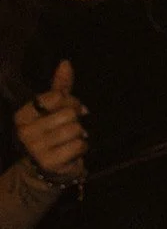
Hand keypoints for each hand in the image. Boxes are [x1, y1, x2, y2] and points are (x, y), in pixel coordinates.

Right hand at [13, 61, 87, 182]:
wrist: (51, 165)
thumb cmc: (54, 131)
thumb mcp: (55, 107)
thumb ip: (60, 86)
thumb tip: (65, 63)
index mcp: (23, 114)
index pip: (57, 96)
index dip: (72, 101)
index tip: (73, 108)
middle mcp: (24, 130)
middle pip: (68, 113)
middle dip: (76, 119)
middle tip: (71, 126)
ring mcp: (34, 147)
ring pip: (74, 128)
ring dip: (79, 134)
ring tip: (70, 138)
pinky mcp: (48, 161)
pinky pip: (78, 145)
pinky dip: (82, 146)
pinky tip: (73, 150)